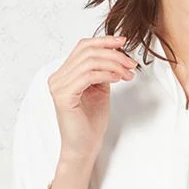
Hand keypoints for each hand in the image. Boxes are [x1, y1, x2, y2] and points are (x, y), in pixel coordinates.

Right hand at [47, 33, 138, 161]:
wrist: (84, 147)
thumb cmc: (90, 123)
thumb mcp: (99, 90)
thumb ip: (102, 71)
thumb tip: (116, 54)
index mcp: (64, 74)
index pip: (82, 47)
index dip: (104, 41)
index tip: (123, 42)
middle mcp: (57, 78)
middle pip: (87, 51)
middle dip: (113, 54)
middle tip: (131, 63)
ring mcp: (58, 86)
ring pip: (89, 62)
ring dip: (114, 65)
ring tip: (128, 74)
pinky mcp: (63, 96)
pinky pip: (88, 76)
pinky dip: (106, 74)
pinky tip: (118, 79)